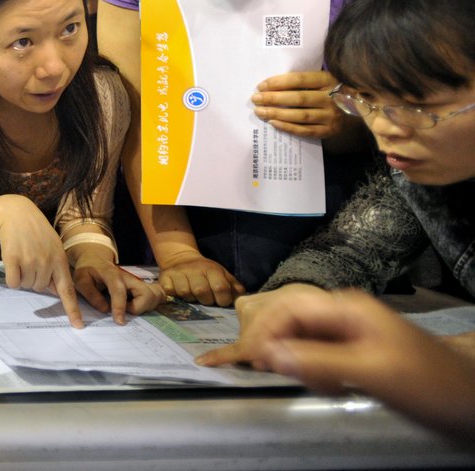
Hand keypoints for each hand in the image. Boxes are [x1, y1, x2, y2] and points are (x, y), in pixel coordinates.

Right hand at [0, 194, 83, 327]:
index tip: (78, 326)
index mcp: (60, 260)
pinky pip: (12, 282)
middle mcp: (47, 262)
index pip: (68, 291)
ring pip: (26, 286)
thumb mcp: (53, 247)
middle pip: (40, 289)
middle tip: (31, 258)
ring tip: (23, 255)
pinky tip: (12, 260)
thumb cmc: (36, 232)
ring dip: (23, 276)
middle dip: (35, 278)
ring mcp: (30, 261)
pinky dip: (11, 276)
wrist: (16, 213)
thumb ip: (56, 268)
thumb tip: (55, 291)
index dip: (72, 310)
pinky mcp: (13, 259)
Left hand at [71, 250, 166, 323]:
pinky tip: (138, 306)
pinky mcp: (142, 285)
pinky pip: (156, 296)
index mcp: (112, 274)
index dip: (120, 307)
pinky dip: (151, 304)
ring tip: (131, 308)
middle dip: (139, 308)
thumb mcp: (81, 280)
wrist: (96, 258)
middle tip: (126, 310)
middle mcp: (129, 277)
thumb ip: (91, 294)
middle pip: (147, 294)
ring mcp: (137, 281)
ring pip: (155, 296)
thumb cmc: (88, 270)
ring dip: (145, 307)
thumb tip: (105, 310)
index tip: (120, 322)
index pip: (119, 290)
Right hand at [158, 250, 245, 305]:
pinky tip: (178, 293)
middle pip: (201, 292)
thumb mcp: (222, 275)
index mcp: (211, 269)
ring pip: (185, 293)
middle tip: (206, 300)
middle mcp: (194, 269)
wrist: (181, 259)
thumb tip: (242, 299)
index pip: (221, 287)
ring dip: (190, 299)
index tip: (221, 301)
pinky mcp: (164, 277)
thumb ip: (233, 287)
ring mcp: (178, 273)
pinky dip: (174, 295)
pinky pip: (170, 292)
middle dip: (206, 301)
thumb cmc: (206, 272)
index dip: (223, 299)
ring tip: (192, 296)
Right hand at [196, 288, 474, 441]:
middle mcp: (345, 313)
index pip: (288, 308)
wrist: (470, 398)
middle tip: (266, 372)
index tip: (252, 358)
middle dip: (276, 344)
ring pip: (302, 338)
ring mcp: (350, 331)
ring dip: (294, 360)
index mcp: (348, 308)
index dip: (265, 330)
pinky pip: (317, 353)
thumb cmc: (428, 381)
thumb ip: (318, 361)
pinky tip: (322, 385)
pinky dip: (310, 370)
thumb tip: (268, 353)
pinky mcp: (354, 350)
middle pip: (291, 319)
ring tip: (304, 382)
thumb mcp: (371, 372)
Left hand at [252, 70, 345, 138]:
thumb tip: (268, 85)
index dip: (278, 82)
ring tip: (260, 112)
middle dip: (273, 98)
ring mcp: (332, 115)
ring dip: (277, 114)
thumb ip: (300, 81)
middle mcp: (332, 97)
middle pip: (298, 98)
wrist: (350, 110)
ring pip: (300, 115)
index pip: (299, 79)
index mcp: (328, 79)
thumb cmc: (324, 92)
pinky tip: (273, 123)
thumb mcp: (318, 81)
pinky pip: (305, 130)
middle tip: (255, 99)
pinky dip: (287, 127)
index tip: (261, 86)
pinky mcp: (329, 130)